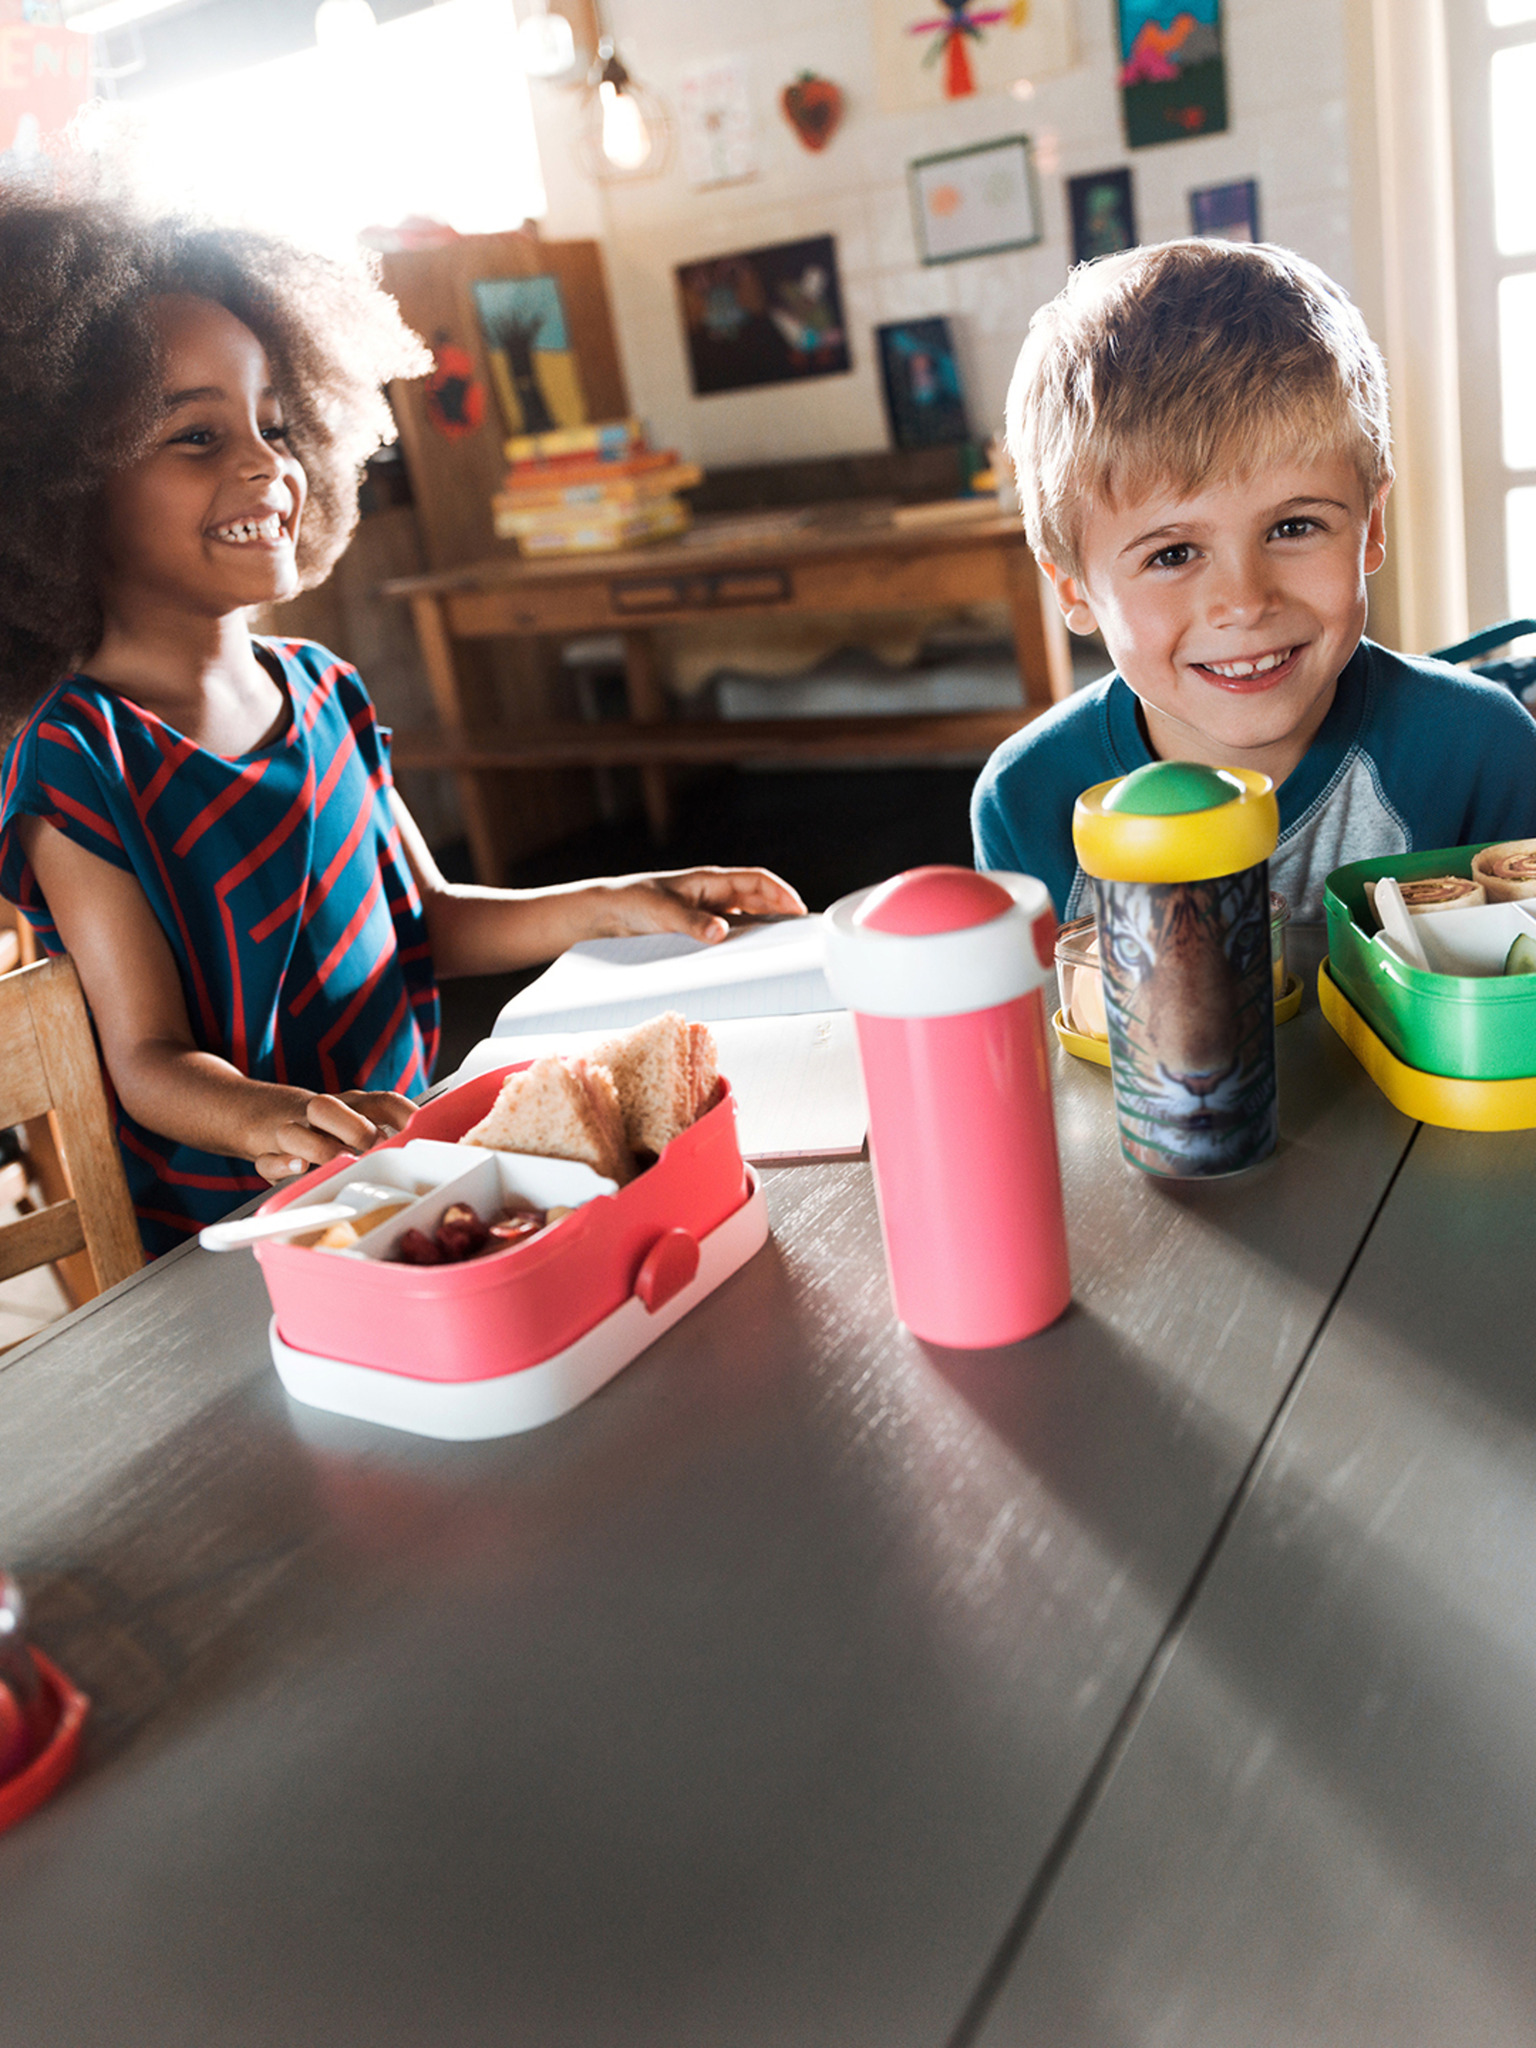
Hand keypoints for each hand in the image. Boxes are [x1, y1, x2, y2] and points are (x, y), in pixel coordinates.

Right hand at [252, 1089, 414, 1183]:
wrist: (255, 1113)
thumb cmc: (324, 1125)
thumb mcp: (357, 1118)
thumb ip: (390, 1131)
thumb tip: (433, 1150)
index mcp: (350, 1106)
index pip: (381, 1102)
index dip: (403, 1114)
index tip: (421, 1131)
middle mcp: (320, 1115)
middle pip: (329, 1107)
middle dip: (354, 1128)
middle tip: (374, 1148)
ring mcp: (290, 1133)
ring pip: (295, 1132)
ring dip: (319, 1147)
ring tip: (339, 1160)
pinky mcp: (267, 1156)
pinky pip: (268, 1161)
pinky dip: (281, 1165)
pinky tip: (297, 1166)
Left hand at [588, 866, 806, 944]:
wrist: (605, 912)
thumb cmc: (631, 901)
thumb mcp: (662, 912)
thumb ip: (692, 922)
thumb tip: (721, 933)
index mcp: (710, 881)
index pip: (757, 881)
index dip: (782, 893)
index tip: (799, 910)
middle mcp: (712, 893)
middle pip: (758, 898)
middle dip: (782, 911)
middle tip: (800, 933)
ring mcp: (706, 910)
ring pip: (746, 915)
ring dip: (765, 926)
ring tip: (782, 944)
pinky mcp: (697, 927)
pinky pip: (730, 931)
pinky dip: (744, 939)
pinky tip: (747, 954)